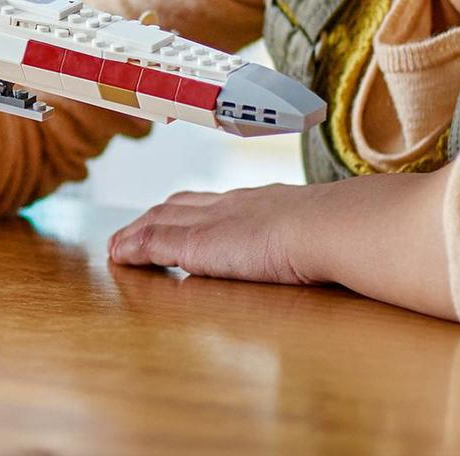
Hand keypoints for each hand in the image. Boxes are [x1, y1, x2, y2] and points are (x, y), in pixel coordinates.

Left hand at [107, 183, 321, 288]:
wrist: (328, 227)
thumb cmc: (340, 235)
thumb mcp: (323, 233)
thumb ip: (315, 239)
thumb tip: (333, 251)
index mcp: (261, 204)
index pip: (215, 203)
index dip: (190, 210)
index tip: (174, 217)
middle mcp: (230, 205)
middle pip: (178, 207)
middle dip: (153, 218)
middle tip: (131, 232)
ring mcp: (211, 221)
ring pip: (160, 221)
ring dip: (135, 232)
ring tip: (118, 246)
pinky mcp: (197, 243)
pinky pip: (154, 242)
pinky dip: (134, 247)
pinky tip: (119, 256)